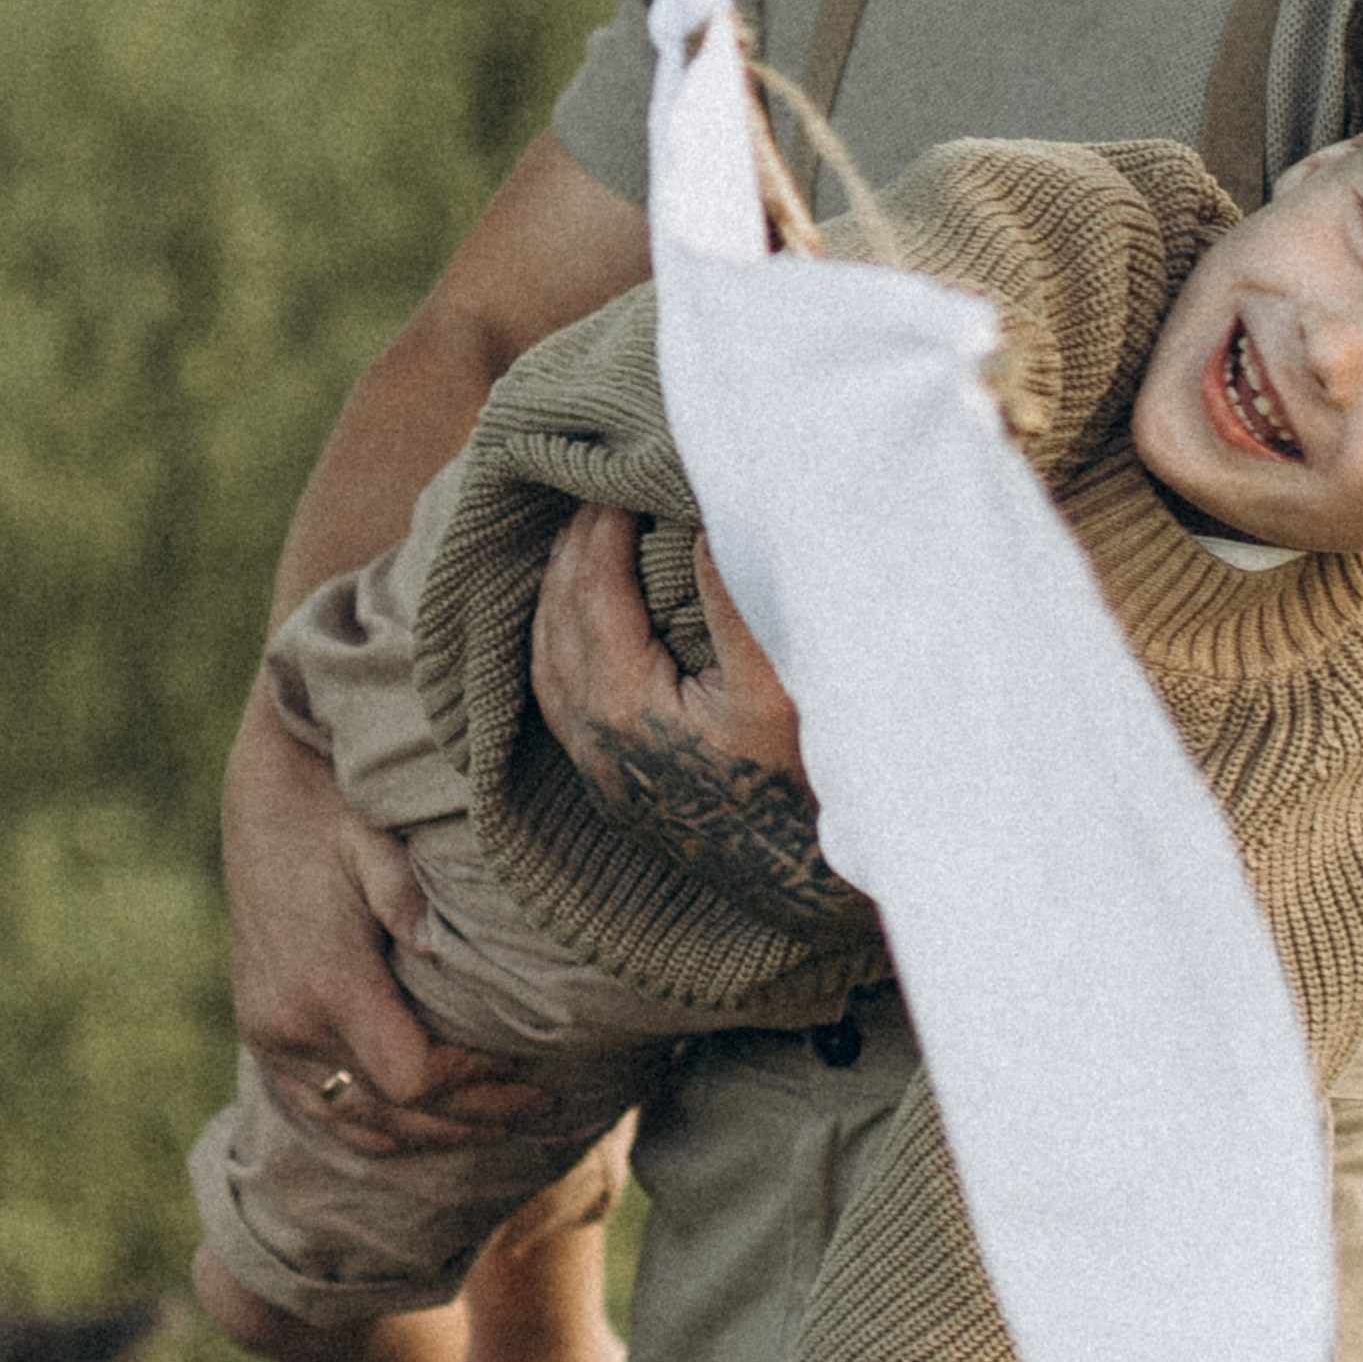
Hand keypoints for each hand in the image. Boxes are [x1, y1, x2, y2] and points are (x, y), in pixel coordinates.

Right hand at [224, 682, 548, 1151]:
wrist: (266, 793)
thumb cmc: (337, 809)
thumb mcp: (374, 838)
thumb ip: (405, 894)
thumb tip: (440, 946)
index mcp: (324, 983)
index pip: (414, 1075)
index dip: (474, 1083)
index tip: (525, 1068)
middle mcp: (288, 1024)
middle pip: (393, 1110)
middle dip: (470, 1115)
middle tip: (537, 1109)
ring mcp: (269, 1036)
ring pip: (356, 1122)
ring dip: (431, 1134)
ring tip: (497, 1125)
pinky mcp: (263, 1033)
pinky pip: (319, 1109)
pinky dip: (376, 1129)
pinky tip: (426, 1129)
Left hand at [531, 509, 877, 941]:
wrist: (815, 884)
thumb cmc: (810, 781)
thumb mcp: (781, 679)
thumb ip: (734, 595)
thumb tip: (703, 515)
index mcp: (624, 707)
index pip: (592, 591)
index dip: (603, 527)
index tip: (620, 478)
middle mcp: (594, 742)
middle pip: (557, 621)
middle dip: (572, 550)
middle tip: (595, 491)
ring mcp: (600, 772)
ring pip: (547, 663)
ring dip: (557, 596)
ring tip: (581, 542)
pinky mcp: (617, 791)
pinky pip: (561, 701)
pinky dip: (561, 645)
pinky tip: (581, 622)